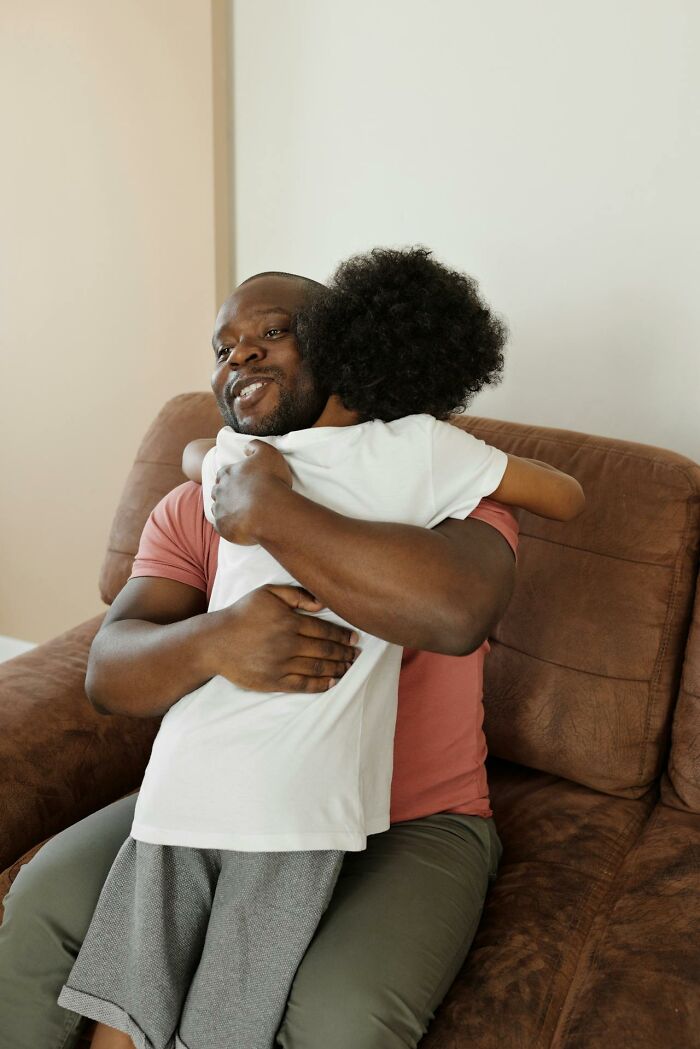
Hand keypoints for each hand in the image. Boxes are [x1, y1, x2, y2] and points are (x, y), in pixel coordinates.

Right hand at [205, 584, 359, 691]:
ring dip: (337, 668)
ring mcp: (281, 665)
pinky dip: (320, 685)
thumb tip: (323, 603)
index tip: (355, 638)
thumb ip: (296, 595)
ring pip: (317, 668)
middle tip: (356, 655)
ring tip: (348, 667)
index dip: (343, 635)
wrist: (215, 642)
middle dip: (344, 653)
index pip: (325, 630)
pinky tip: (332, 682)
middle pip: (325, 650)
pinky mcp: (273, 681)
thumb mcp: (267, 593)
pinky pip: (303, 685)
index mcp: (289, 622)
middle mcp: (288, 644)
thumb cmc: (242, 614)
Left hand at [211, 440, 292, 544]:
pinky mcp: (222, 527)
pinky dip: (227, 526)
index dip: (231, 478)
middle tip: (241, 499)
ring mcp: (220, 509)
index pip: (223, 474)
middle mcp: (220, 490)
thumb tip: (246, 446)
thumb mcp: (269, 453)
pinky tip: (239, 527)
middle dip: (226, 494)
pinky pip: (220, 526)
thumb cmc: (271, 481)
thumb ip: (256, 446)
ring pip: (218, 509)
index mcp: (228, 473)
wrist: (270, 511)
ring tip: (241, 514)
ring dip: (226, 510)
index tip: (240, 482)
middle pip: (218, 491)